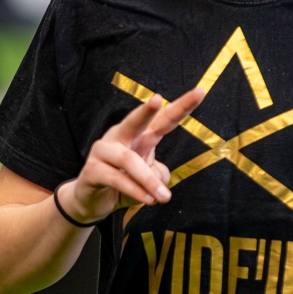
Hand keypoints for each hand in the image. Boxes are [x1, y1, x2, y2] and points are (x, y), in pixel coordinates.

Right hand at [57, 85, 203, 224]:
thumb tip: (159, 182)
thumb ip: (158, 175)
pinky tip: (147, 200)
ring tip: (164, 197)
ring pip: (128, 159)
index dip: (181, 106)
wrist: (92, 201)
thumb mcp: (148, 180)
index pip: (163, 119)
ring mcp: (103, 151)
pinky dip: (135, 191)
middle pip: (135, 121)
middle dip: (147, 110)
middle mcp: (120, 136)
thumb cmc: (124, 183)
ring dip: (149, 180)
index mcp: (139, 135)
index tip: (200, 92)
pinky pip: (117, 178)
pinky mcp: (92, 170)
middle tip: (157, 99)